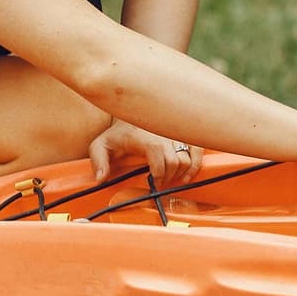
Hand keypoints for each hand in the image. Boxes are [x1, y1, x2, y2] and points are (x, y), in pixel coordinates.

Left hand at [88, 118, 203, 184]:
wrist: (131, 112)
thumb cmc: (117, 133)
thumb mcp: (100, 145)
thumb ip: (98, 162)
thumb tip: (101, 179)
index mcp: (144, 136)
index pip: (159, 156)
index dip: (159, 174)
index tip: (153, 183)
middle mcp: (163, 132)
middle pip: (175, 161)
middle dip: (169, 177)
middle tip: (160, 184)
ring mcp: (175, 131)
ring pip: (187, 157)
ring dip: (181, 172)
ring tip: (171, 179)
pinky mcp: (184, 132)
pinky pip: (198, 149)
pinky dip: (195, 163)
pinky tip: (187, 174)